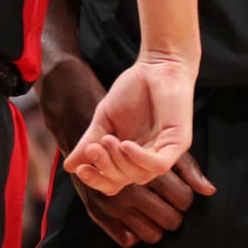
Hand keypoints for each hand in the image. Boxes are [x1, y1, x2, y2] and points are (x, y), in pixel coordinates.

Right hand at [64, 54, 196, 195]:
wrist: (157, 65)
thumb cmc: (133, 90)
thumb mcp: (104, 118)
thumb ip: (90, 141)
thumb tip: (69, 166)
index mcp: (129, 157)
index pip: (112, 182)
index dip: (96, 179)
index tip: (80, 169)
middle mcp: (147, 159)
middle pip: (124, 180)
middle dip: (105, 167)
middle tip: (94, 148)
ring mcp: (164, 152)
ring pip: (140, 175)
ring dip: (119, 162)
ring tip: (108, 140)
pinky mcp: (178, 143)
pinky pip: (159, 164)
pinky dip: (140, 159)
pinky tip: (125, 145)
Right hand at [72, 152, 214, 247]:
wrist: (90, 140)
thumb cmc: (131, 140)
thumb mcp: (159, 145)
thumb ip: (186, 167)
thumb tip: (209, 191)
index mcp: (149, 171)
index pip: (183, 198)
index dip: (185, 200)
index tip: (180, 197)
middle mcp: (130, 189)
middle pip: (171, 219)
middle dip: (174, 215)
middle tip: (171, 210)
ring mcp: (114, 203)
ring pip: (152, 234)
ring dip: (156, 228)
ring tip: (155, 218)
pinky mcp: (98, 213)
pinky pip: (127, 240)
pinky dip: (134, 235)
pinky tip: (136, 223)